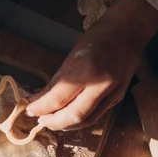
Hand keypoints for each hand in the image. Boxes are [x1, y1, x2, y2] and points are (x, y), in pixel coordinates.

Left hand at [25, 0, 157, 130]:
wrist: (128, 31)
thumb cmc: (98, 38)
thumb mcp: (71, 56)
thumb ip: (56, 81)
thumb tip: (39, 98)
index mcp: (86, 70)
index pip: (58, 98)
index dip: (41, 107)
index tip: (29, 109)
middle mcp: (101, 85)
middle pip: (74, 115)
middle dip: (53, 122)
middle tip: (39, 120)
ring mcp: (112, 93)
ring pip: (86, 120)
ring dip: (66, 125)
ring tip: (52, 121)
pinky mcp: (118, 97)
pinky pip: (96, 115)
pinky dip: (80, 120)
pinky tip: (68, 117)